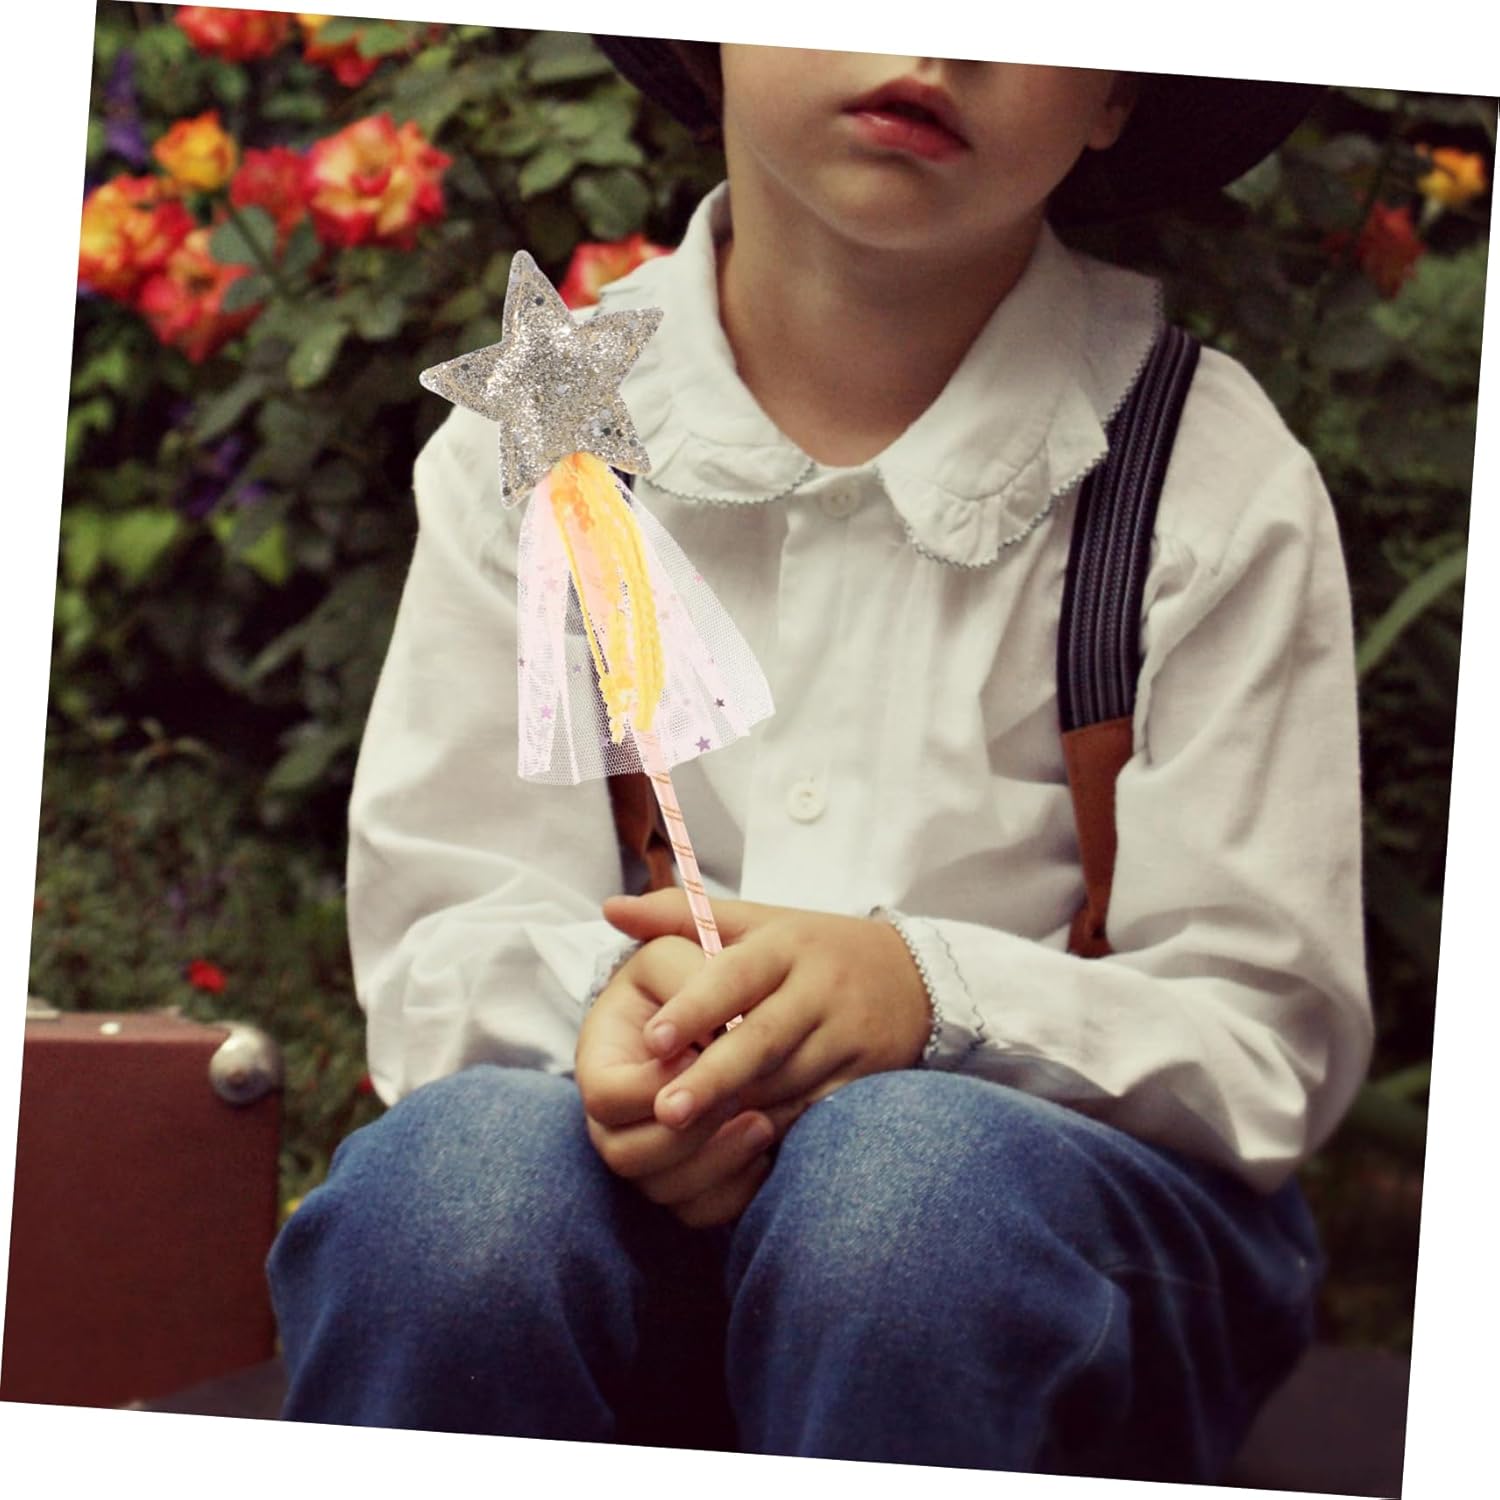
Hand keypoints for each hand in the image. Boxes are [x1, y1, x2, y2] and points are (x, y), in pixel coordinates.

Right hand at [575, 936, 797, 1226]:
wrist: (721, 1004)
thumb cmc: (688, 975)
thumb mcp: (676, 956)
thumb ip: (681, 977)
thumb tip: (673, 1031)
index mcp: (602, 1063)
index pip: (607, 1096)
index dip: (653, 1085)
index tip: (703, 1056)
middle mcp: (614, 1120)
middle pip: (625, 1156)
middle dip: (686, 1133)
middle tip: (740, 1094)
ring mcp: (649, 1154)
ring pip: (665, 1192)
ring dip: (716, 1162)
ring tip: (764, 1123)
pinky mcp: (687, 1178)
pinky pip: (701, 1211)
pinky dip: (735, 1190)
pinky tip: (769, 1154)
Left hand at [602, 891, 932, 1133]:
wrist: (915, 976)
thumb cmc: (810, 948)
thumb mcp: (755, 921)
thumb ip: (681, 915)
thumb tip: (610, 908)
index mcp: (784, 946)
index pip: (735, 976)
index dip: (694, 1008)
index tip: (651, 1040)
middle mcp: (818, 988)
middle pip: (761, 1040)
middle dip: (711, 1078)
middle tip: (662, 1112)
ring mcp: (846, 1034)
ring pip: (786, 1081)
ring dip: (739, 1110)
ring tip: (689, 1138)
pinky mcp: (865, 1075)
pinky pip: (815, 1109)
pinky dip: (777, 1127)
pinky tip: (740, 1143)